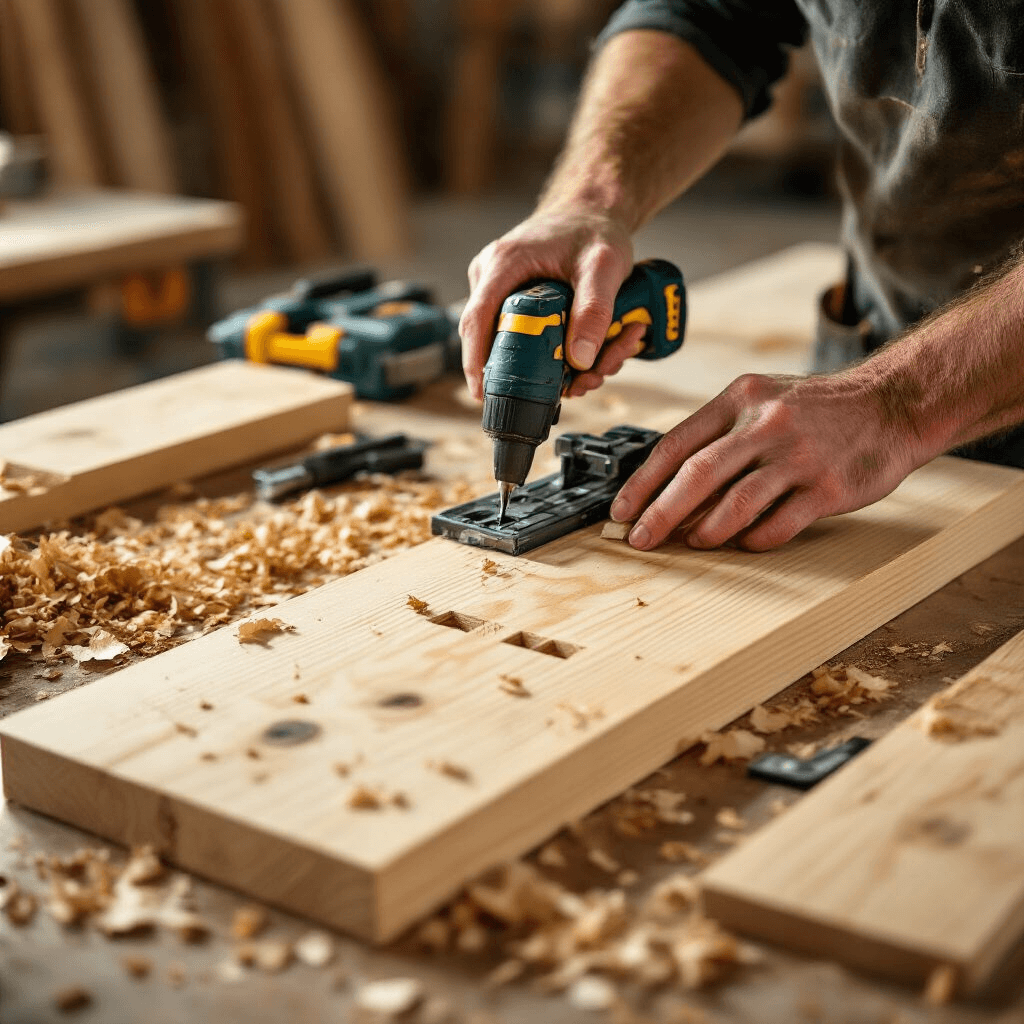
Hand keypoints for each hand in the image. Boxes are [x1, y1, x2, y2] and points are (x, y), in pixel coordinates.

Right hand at [458, 208, 647, 400]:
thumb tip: (581, 359)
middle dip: (527, 372)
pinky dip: (548, 351)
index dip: (475, 361)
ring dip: (546, 365)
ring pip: (507, 340)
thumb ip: (595, 310)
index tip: (481, 392)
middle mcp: (491, 276)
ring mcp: (496, 288)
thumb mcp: (604, 266)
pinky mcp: (507, 298)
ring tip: (590, 370)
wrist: (589, 212)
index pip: (477, 320)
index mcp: (504, 263)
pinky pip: (518, 333)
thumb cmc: (593, 230)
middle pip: (489, 338)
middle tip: (568, 389)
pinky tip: (581, 355)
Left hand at [609, 372, 923, 551]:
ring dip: (705, 531)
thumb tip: (667, 486)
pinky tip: (742, 544)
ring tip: (692, 542)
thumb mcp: (762, 399)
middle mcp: (767, 424)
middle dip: (659, 513)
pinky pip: (777, 525)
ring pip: (735, 504)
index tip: (622, 510)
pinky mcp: (828, 489)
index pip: (676, 444)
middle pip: (697, 475)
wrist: (894, 404)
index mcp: (741, 398)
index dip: (642, 483)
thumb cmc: (817, 409)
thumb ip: (718, 435)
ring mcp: (799, 457)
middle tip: (639, 539)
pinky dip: (753, 540)